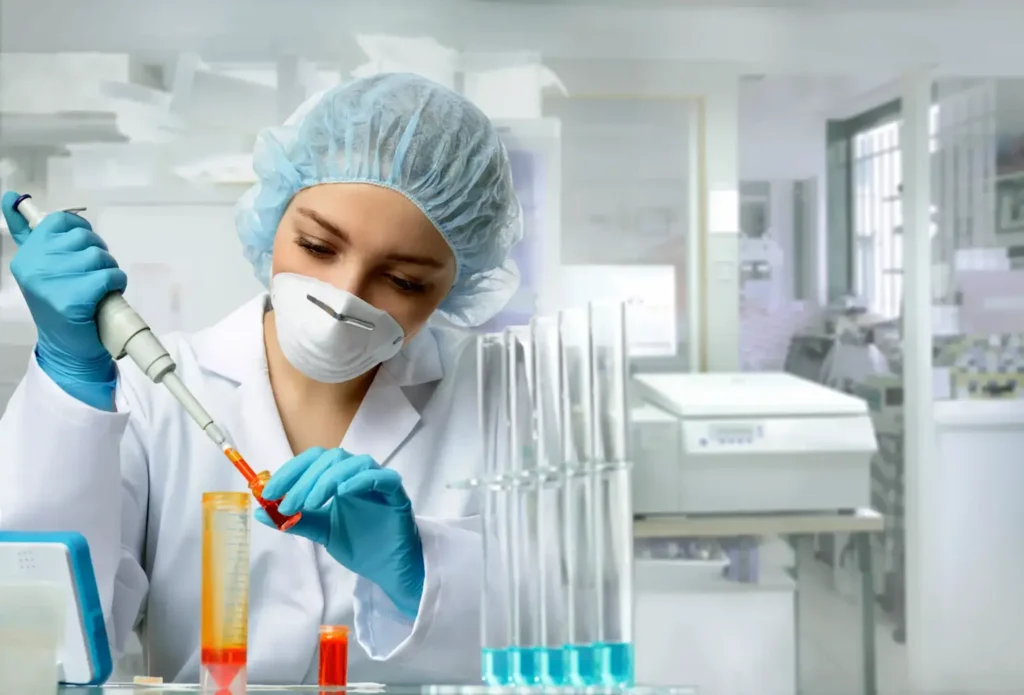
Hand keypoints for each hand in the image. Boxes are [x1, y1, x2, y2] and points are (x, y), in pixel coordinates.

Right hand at [2, 191, 125, 410]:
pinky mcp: (73, 297)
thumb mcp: (41, 266)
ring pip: (100, 256)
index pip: (60, 222)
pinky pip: (110, 275)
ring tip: (98, 288)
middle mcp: (34, 265)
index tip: (81, 251)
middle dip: (98, 255)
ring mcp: (52, 281)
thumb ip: (29, 232)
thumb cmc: (59, 305)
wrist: (68, 349)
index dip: (80, 233)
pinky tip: (108, 294)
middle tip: (91, 276)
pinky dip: (117, 283)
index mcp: (26, 255)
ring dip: (108, 270)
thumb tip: (12, 196)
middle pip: (85, 238)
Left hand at [257, 447, 424, 619]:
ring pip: (351, 463)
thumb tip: (261, 511)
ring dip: (326, 480)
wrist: (388, 568)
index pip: (312, 461)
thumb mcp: (321, 531)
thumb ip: (296, 520)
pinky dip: (359, 480)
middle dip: (304, 479)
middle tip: (287, 504)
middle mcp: (357, 473)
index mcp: (340, 478)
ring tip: (310, 504)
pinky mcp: (396, 493)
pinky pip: (380, 477)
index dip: (290, 473)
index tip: (269, 492)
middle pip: (329, 459)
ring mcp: (378, 480)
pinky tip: (342, 493)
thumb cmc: (360, 545)